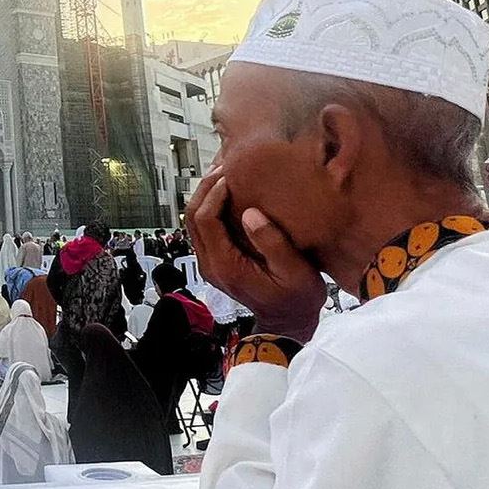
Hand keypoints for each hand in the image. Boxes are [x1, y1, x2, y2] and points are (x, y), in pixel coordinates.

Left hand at [184, 169, 324, 342]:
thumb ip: (273, 243)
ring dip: (207, 194)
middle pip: (192, 217)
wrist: (287, 324)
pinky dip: (212, 206)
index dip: (215, 193)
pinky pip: (204, 228)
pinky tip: (229, 191)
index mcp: (225, 265)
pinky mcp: (216, 261)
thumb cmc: (296, 300)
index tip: (234, 176)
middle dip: (206, 187)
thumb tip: (250, 213)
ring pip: (194, 221)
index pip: (205, 220)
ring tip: (226, 171)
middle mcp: (210, 264)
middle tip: (226, 164)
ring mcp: (210, 263)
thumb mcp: (295, 273)